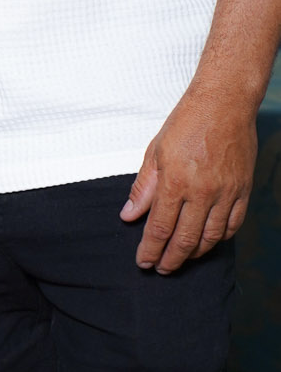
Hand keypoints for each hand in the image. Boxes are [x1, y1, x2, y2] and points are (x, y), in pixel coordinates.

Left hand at [120, 87, 256, 272]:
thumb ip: (142, 188)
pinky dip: (219, 238)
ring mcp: (226, 193)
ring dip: (194, 254)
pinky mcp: (243, 190)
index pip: (159, 228)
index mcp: (175, 182)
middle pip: (185, 240)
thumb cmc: (187, 123)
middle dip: (170, 259)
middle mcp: (202, 192)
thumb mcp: (155, 152)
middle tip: (160, 268)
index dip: (150, 250)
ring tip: (181, 259)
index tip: (143, 262)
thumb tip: (129, 216)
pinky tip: (209, 242)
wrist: (224, 104)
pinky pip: (233, 224)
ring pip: (210, 237)